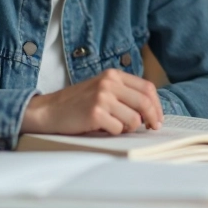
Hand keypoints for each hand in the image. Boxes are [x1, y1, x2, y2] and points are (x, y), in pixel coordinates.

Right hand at [21, 69, 163, 135]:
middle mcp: (109, 83)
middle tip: (153, 128)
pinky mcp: (95, 113)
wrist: (49, 110)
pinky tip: (102, 128)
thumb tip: (151, 110)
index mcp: (113, 75)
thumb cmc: (78, 103)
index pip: (147, 88)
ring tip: (116, 126)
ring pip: (133, 119)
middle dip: (153, 118)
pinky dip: (114, 132)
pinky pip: (118, 129)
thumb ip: (124, 94)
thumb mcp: (102, 89)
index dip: (156, 105)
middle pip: (145, 102)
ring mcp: (102, 97)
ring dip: (129, 128)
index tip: (158, 117)